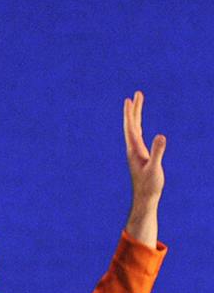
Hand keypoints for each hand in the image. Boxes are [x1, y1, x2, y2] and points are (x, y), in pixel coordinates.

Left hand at [123, 90, 163, 245]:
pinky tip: (138, 125)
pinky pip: (137, 137)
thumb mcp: (155, 168)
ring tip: (137, 103)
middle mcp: (132, 149)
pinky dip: (138, 126)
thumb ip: (158, 152)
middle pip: (131, 125)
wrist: (145, 198)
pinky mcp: (140, 156)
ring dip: (135, 116)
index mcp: (134, 150)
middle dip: (134, 109)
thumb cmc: (150, 185)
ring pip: (134, 130)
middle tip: (136, 94)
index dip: (131, 113)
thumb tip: (161, 136)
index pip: (131, 127)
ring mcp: (135, 152)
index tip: (130, 99)